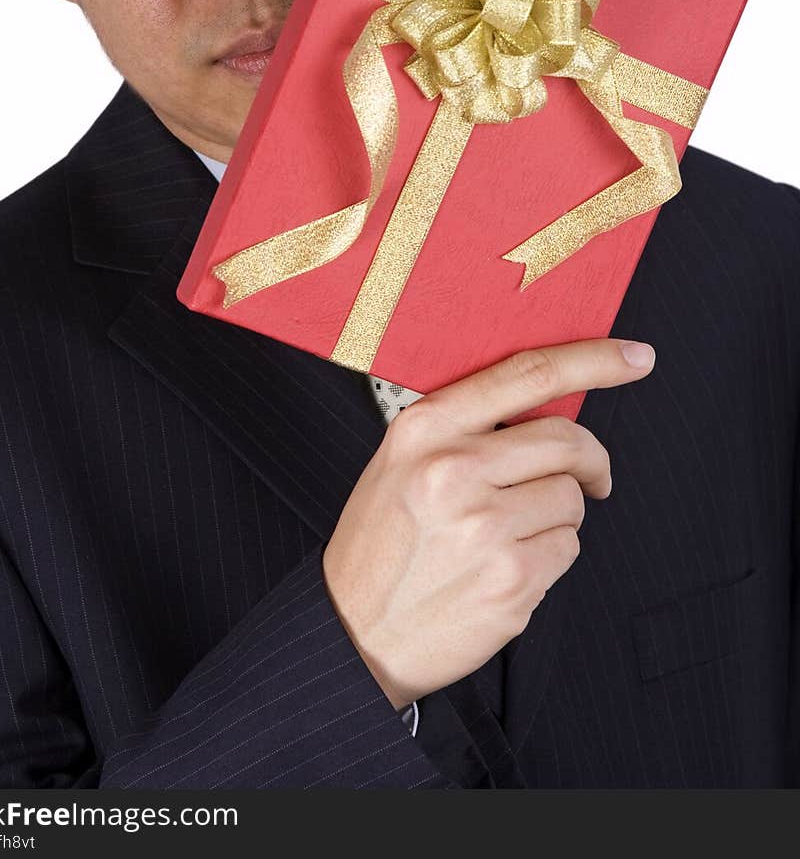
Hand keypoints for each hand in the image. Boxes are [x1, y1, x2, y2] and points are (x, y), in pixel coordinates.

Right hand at [322, 336, 654, 709]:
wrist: (353, 632)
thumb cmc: (382, 542)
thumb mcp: (401, 461)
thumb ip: (466, 427)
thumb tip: (551, 407)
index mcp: (426, 427)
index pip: (528, 374)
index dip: (594, 361)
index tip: (636, 358)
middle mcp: (454, 468)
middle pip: (568, 440)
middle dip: (591, 461)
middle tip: (594, 478)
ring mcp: (484, 525)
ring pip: (572, 499)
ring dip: (558, 517)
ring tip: (511, 537)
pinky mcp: (510, 578)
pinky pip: (568, 549)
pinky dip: (550, 558)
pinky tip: (507, 568)